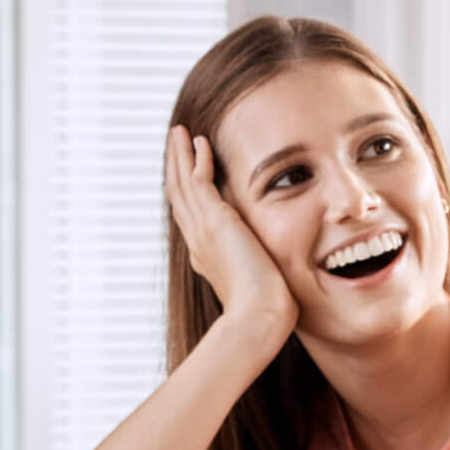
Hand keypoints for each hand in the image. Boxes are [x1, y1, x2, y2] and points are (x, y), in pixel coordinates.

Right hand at [165, 125, 299, 338]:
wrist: (258, 316)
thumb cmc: (265, 310)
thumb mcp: (259, 284)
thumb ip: (259, 271)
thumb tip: (274, 275)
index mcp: (206, 255)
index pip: (190, 216)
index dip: (187, 192)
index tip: (188, 173)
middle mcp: (198, 240)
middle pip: (179, 196)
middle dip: (177, 168)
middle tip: (175, 143)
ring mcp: (202, 230)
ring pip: (182, 184)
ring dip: (180, 156)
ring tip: (179, 133)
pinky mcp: (214, 221)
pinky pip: (198, 181)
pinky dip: (197, 160)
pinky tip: (199, 140)